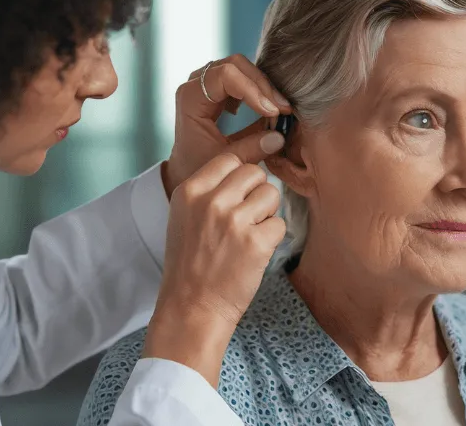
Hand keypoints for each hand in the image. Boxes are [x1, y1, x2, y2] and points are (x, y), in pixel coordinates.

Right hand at [144, 153, 286, 385]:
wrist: (191, 307)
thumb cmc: (190, 264)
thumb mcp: (185, 216)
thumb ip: (211, 189)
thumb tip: (252, 160)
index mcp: (190, 191)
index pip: (230, 157)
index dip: (248, 163)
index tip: (263, 160)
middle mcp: (211, 201)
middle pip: (254, 173)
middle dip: (257, 191)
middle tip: (246, 217)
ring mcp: (234, 221)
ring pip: (272, 194)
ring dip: (267, 213)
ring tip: (248, 235)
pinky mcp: (255, 242)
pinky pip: (279, 224)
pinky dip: (272, 239)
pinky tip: (253, 253)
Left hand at [162, 54, 291, 198]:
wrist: (187, 168)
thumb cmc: (200, 167)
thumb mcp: (226, 161)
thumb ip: (252, 149)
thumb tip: (280, 136)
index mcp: (190, 98)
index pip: (225, 76)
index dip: (253, 90)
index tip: (274, 112)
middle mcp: (195, 84)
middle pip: (235, 65)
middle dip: (262, 85)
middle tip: (283, 109)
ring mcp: (206, 82)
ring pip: (241, 68)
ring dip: (263, 87)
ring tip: (279, 110)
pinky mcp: (216, 86)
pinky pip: (242, 76)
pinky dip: (257, 90)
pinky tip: (265, 109)